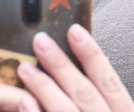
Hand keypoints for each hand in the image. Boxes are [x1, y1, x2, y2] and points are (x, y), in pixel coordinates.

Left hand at [14, 26, 133, 111]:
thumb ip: (102, 100)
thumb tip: (74, 67)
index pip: (110, 82)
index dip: (92, 54)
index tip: (75, 30)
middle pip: (85, 93)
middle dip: (61, 65)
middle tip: (40, 40)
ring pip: (66, 111)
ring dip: (44, 87)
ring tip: (24, 68)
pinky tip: (23, 100)